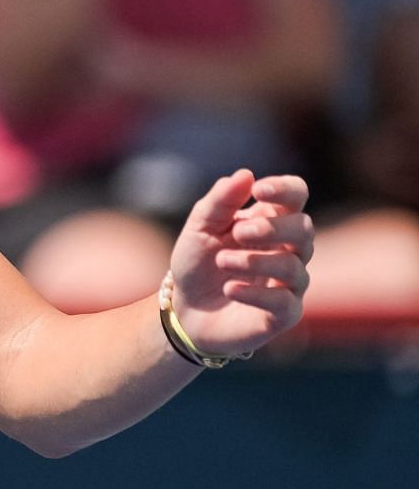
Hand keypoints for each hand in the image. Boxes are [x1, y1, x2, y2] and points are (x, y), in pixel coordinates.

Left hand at [167, 170, 312, 358]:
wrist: (185, 309)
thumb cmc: (198, 261)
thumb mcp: (199, 228)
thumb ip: (220, 201)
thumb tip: (245, 174)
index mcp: (270, 219)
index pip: (296, 194)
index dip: (284, 189)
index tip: (258, 189)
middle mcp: (288, 248)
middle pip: (303, 229)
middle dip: (273, 228)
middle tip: (239, 232)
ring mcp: (290, 282)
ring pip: (293, 266)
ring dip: (256, 261)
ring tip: (221, 261)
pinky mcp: (284, 313)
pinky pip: (284, 302)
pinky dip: (256, 294)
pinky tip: (230, 288)